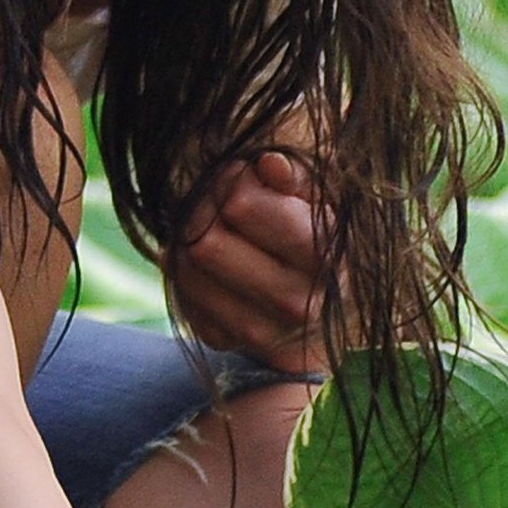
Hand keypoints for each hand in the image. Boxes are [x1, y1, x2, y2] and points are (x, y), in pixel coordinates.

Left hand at [171, 152, 330, 373]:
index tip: (240, 176)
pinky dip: (185, 273)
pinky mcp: (225, 342)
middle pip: (205, 240)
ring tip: (210, 228)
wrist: (325, 314)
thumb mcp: (320, 200)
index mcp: (322, 255)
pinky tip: (209, 265)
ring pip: (186, 269)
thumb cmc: (317, 239)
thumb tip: (269, 165)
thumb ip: (298, 177)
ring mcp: (259, 331)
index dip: (232, 180)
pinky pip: (181, 296)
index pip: (241, 206)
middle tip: (216, 201)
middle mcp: (295, 301)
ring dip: (187, 240)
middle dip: (203, 210)